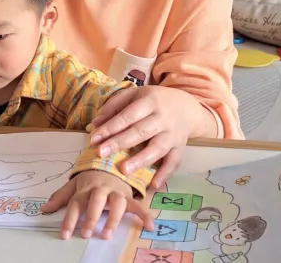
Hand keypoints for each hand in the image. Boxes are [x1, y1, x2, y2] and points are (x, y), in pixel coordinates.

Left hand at [41, 170, 154, 239]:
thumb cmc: (92, 176)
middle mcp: (101, 189)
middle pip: (96, 202)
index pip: (75, 204)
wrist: (113, 158)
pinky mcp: (128, 195)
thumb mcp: (74, 184)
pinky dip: (145, 215)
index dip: (69, 220)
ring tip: (108, 235)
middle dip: (91, 218)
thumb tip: (44, 209)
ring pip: (116, 204)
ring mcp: (116, 192)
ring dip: (113, 219)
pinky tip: (150, 227)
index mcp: (85, 187)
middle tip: (87, 234)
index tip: (65, 235)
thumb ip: (61, 197)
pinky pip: (138, 205)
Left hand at [87, 86, 213, 188]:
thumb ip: (114, 107)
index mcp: (150, 101)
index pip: (128, 115)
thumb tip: (94, 125)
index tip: (94, 138)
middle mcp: (164, 118)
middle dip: (120, 143)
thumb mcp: (134, 95)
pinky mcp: (181, 148)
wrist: (187, 107)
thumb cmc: (153, 102)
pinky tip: (153, 185)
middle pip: (141, 131)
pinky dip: (165, 174)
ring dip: (141, 160)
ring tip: (124, 171)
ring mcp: (173, 134)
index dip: (111, 127)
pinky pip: (174, 162)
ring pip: (158, 148)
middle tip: (101, 153)